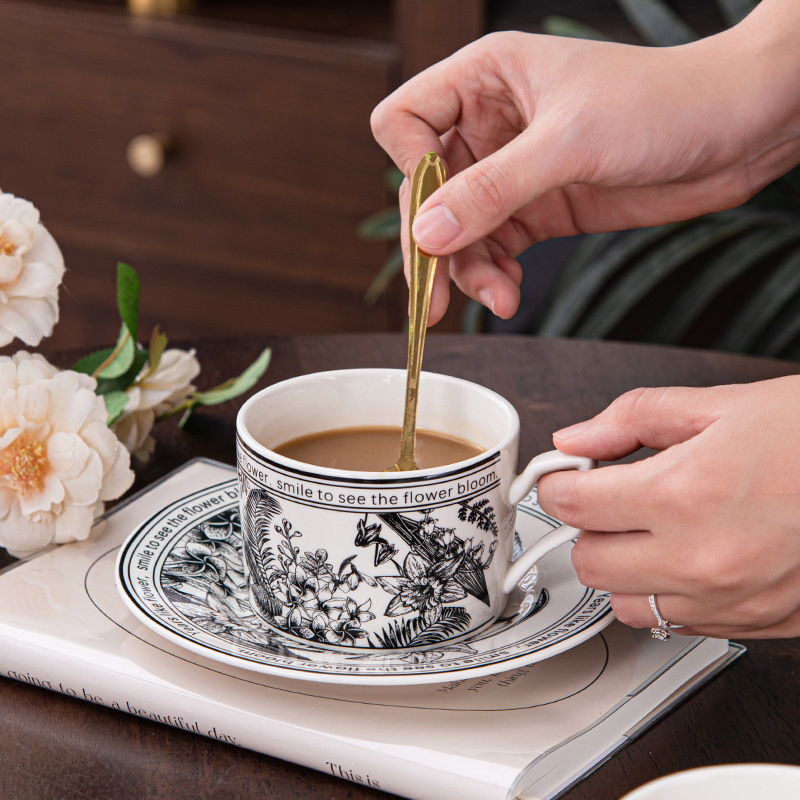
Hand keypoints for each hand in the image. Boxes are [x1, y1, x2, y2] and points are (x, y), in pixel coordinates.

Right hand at [371, 2, 799, 323]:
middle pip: (425, 190)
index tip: (436, 211)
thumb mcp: (569, 143)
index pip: (405, 123)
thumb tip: (428, 235)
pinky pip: (493, 249)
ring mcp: (513, 171)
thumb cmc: (663, 103)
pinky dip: (494, 276)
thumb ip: (492, 190)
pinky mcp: (538, 209)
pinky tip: (509, 293)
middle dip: (431, 245)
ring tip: (496, 298)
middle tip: (432, 298)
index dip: (410, 170)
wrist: (736, 132)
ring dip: (467, 271)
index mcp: (485, 80)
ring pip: (457, 230)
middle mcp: (490, 125)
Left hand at [535, 377, 799, 638]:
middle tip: (609, 500)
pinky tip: (691, 555)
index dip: (557, 484)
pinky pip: (678, 623)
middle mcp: (702, 556)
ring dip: (623, 568)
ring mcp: (730, 598)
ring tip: (650, 530)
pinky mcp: (756, 623)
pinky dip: (667, 593)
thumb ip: (631, 419)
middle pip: (588, 562)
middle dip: (587, 527)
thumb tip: (576, 438)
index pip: (572, 504)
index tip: (563, 477)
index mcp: (683, 492)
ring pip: (626, 604)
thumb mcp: (718, 404)